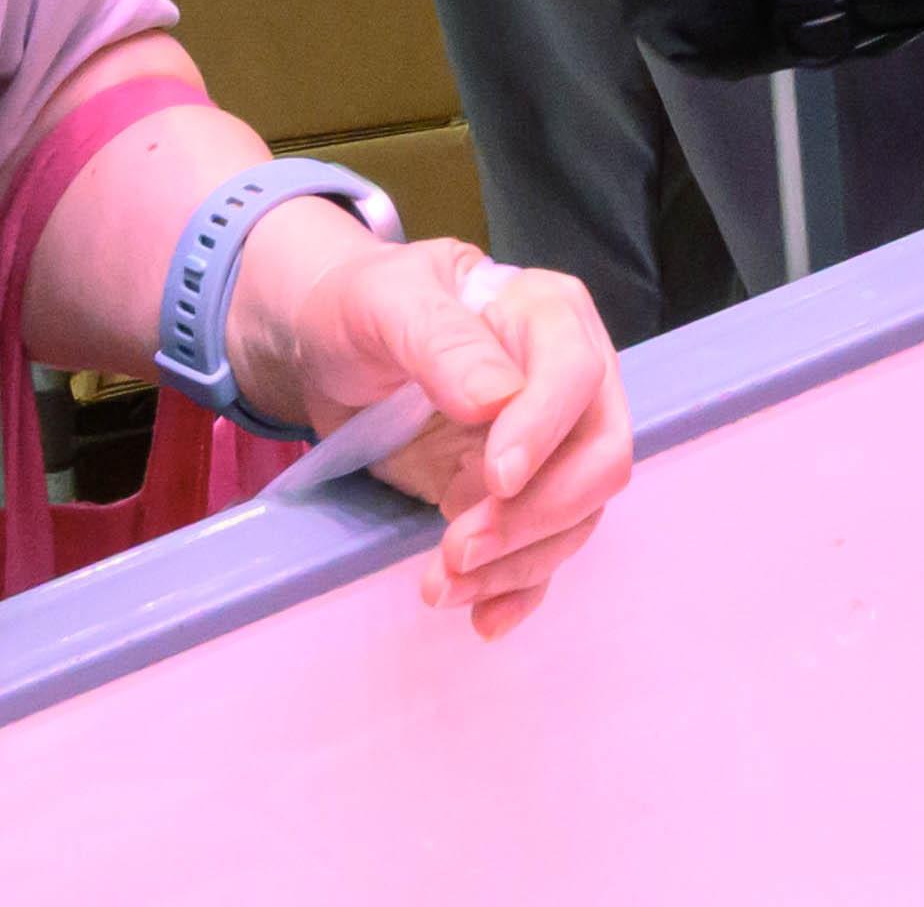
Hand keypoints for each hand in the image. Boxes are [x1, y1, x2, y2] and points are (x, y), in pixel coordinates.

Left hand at [232, 226, 631, 637]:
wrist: (324, 348)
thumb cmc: (357, 308)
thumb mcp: (384, 304)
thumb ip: (441, 341)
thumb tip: (498, 397)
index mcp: (548, 316)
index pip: (577, 378)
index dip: (545, 431)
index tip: (494, 479)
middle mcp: (568, 382)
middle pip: (599, 456)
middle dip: (536, 515)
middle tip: (458, 550)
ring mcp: (548, 445)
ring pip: (577, 514)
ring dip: (518, 562)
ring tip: (440, 587)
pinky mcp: (518, 496)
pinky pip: (544, 549)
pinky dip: (521, 589)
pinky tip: (485, 619)